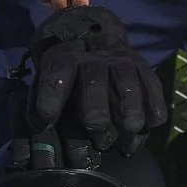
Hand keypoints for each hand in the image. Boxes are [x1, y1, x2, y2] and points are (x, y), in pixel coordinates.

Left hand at [26, 5, 166, 159]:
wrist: (94, 42)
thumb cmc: (66, 77)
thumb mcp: (48, 83)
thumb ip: (41, 110)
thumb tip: (32, 145)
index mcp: (64, 59)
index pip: (57, 72)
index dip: (51, 95)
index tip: (46, 120)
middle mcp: (93, 58)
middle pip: (94, 80)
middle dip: (96, 106)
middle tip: (97, 129)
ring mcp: (121, 61)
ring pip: (126, 79)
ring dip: (130, 104)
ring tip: (131, 127)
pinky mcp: (142, 67)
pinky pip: (151, 83)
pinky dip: (154, 102)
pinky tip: (153, 122)